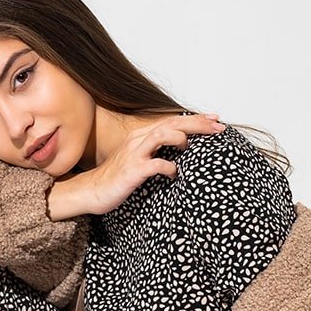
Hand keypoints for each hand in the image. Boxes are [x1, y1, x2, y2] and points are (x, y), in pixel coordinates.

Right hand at [79, 112, 225, 214]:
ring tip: (190, 148)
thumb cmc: (117, 177)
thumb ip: (156, 151)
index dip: (196, 119)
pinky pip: (155, 164)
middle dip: (197, 124)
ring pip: (162, 135)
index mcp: (142, 136)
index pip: (172, 121)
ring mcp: (134, 154)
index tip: (215, 119)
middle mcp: (138, 140)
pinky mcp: (132, 171)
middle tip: (218, 127)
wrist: (91, 191)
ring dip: (181, 138)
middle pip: (171, 123)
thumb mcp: (138, 158)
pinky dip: (169, 167)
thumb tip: (180, 148)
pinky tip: (174, 172)